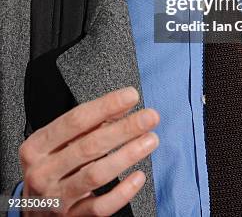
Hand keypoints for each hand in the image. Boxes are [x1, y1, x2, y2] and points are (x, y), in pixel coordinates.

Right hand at [19, 86, 159, 214]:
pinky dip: (122, 192)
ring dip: (127, 155)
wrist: (32, 211)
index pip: (76, 120)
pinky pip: (100, 207)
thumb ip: (90, 124)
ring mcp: (56, 198)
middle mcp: (43, 172)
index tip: (131, 96)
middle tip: (150, 117)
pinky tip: (138, 177)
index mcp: (37, 146)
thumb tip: (123, 105)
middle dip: (124, 128)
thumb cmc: (49, 168)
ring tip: (150, 140)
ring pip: (96, 175)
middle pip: (89, 145)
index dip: (106, 106)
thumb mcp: (58, 143)